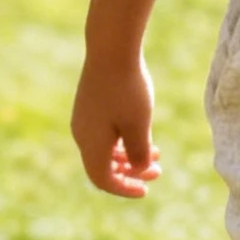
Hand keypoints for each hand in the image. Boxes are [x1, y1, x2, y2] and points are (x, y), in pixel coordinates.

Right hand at [71, 51, 160, 198]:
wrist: (111, 49)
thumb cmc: (127, 88)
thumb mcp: (139, 125)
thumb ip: (139, 153)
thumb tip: (140, 171)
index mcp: (91, 144)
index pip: (103, 180)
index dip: (124, 189)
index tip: (146, 190)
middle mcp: (81, 134)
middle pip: (102, 167)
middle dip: (131, 173)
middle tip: (158, 171)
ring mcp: (83, 119)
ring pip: (104, 150)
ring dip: (129, 156)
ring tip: (156, 153)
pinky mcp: (88, 106)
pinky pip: (103, 135)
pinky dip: (122, 141)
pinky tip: (142, 133)